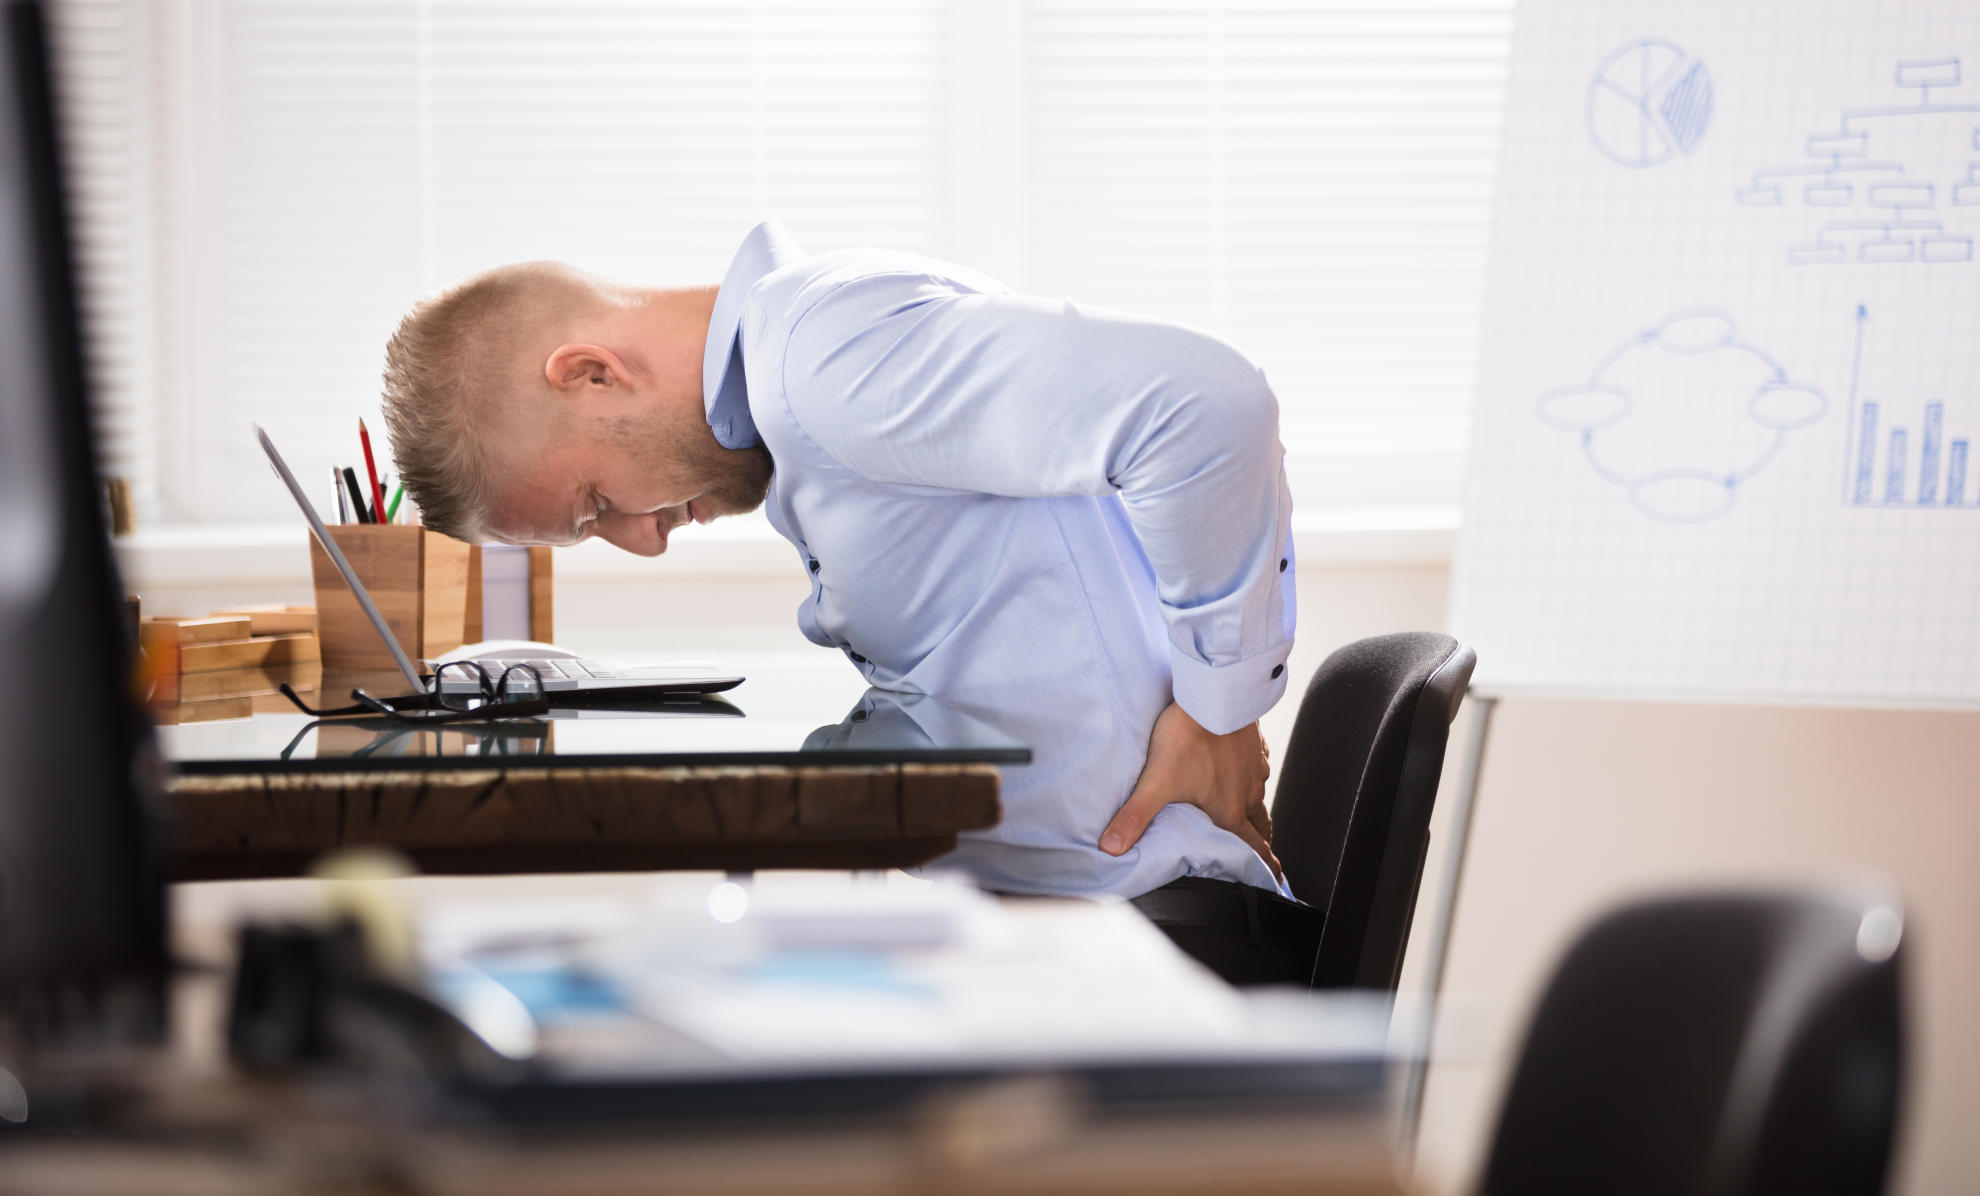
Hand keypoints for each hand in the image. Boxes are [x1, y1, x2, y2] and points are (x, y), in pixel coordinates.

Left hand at [1101, 702, 1280, 880]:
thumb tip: (1111, 847)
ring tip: (1246, 811)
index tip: (1276, 879)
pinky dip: (1252, 773)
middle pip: (1261, 825)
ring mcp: (1256, 766)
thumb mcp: (1155, 782)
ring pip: (1260, 794)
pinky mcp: (1255, 743)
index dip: (1266, 867)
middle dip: (1261, 841)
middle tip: (1262, 850)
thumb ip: (1134, 817)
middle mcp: (1249, 792)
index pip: (1254, 848)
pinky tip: (1241, 766)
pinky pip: (1258, 764)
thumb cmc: (1188, 738)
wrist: (1212, 695)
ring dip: (1255, 806)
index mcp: (1230, 811)